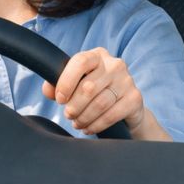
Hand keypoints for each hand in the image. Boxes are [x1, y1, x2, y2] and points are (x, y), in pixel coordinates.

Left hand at [41, 47, 169, 139]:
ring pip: (99, 103)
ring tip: (77, 123)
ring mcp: (127, 81)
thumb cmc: (94, 93)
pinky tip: (88, 128)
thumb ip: (58, 85)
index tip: (60, 99)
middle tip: (68, 115)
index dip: (66, 81)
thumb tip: (48, 91)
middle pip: (88, 87)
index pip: (80, 62)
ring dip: (84, 117)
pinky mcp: (135, 98)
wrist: (126, 107)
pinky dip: (96, 125)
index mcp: (97, 55)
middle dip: (74, 105)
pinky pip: (111, 115)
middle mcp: (115, 64)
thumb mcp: (76, 84)